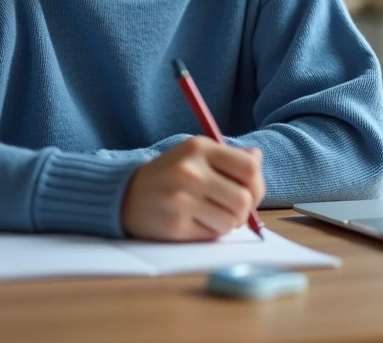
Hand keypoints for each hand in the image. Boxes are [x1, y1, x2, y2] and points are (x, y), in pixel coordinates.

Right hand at [121, 136, 264, 240]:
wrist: (125, 195)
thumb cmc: (170, 175)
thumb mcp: (195, 155)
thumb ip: (229, 157)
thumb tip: (257, 157)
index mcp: (199, 148)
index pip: (249, 168)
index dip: (257, 185)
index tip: (249, 192)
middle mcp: (189, 171)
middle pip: (243, 199)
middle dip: (244, 211)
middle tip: (232, 210)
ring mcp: (180, 199)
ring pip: (230, 221)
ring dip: (227, 224)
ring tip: (212, 216)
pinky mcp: (174, 225)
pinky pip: (212, 235)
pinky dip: (210, 232)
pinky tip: (196, 223)